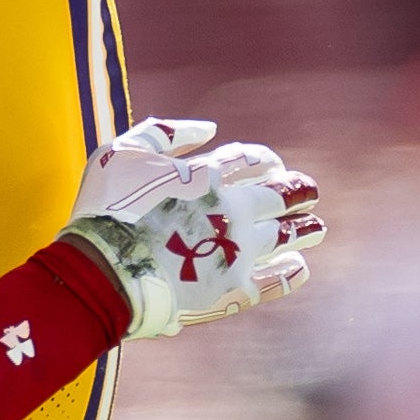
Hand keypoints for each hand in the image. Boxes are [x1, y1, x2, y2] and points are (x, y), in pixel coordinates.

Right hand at [57, 115, 320, 338]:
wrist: (102, 271)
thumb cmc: (105, 207)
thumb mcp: (123, 151)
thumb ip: (164, 133)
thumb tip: (209, 128)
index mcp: (207, 175)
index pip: (250, 161)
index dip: (266, 161)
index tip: (276, 165)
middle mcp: (231, 210)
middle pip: (276, 196)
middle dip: (295, 192)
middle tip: (311, 192)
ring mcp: (236, 252)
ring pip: (282, 237)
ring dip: (302, 230)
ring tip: (317, 229)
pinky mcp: (233, 291)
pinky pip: (271, 282)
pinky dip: (288, 274)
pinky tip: (299, 268)